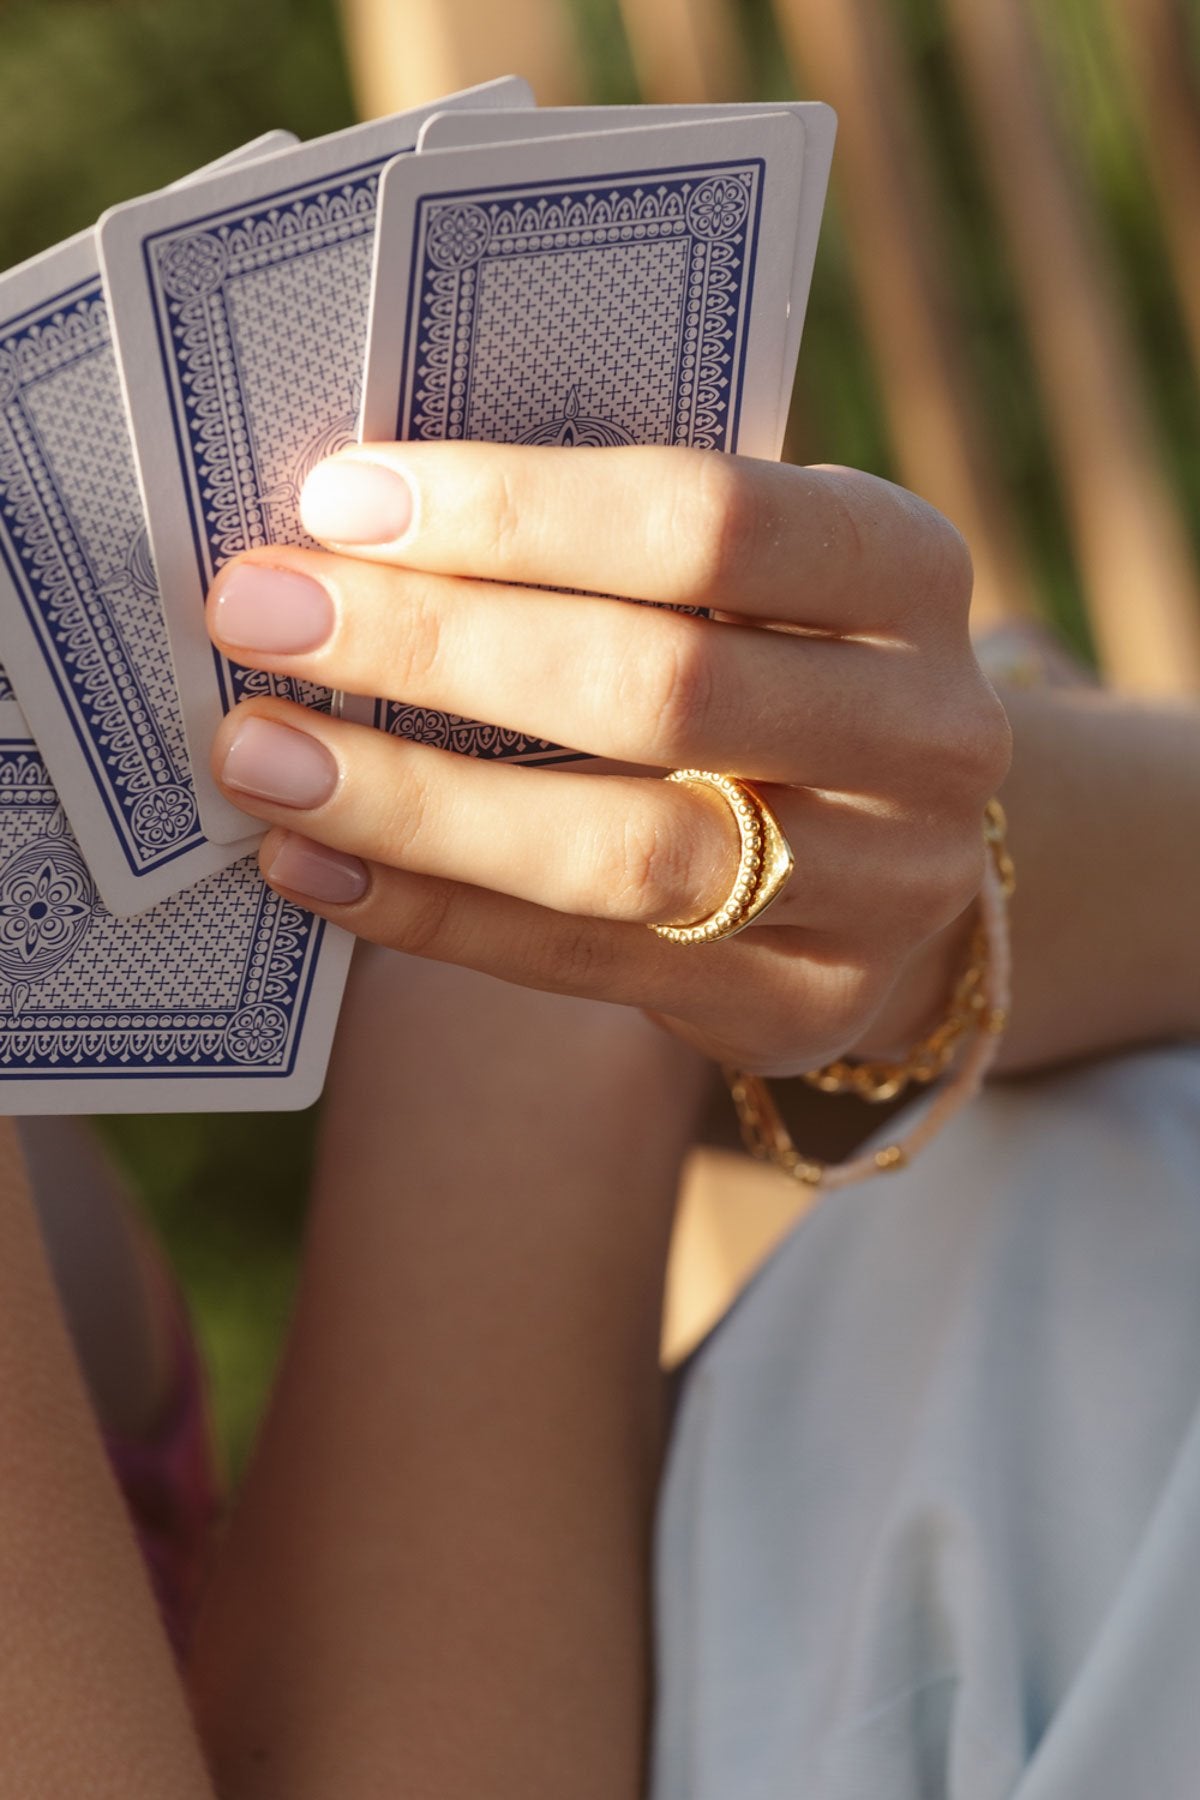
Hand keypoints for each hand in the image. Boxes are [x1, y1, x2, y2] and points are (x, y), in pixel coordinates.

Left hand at [204, 444, 1010, 1074]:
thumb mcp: (747, 576)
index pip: (713, 521)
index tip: (336, 498)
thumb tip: (355, 533)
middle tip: (260, 614)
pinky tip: (317, 867)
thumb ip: (609, 549)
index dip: (518, 509)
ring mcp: (884, 887)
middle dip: (434, 647)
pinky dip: (436, 915)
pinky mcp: (807, 1005)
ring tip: (264, 759)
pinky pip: (592, 966)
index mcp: (910, 569)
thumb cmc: (772, 663)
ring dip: (417, 804)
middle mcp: (925, 733)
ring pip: (625, 851)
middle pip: (661, 688)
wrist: (899, 842)